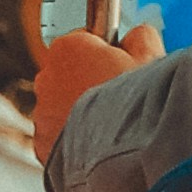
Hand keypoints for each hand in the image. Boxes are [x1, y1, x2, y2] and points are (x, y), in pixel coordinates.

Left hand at [32, 23, 154, 159]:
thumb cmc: (136, 104)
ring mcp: (41, 113)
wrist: (122, 155)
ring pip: (62, 106)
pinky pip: (59, 136)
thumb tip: (137, 35)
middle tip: (120, 97)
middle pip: (71, 73)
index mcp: (68, 47)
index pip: (85, 40)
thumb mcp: (150, 57)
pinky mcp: (42, 144)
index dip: (108, 53)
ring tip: (111, 125)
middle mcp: (46, 76)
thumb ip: (140, 36)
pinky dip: (74, 139)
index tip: (122, 65)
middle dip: (90, 82)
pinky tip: (98, 144)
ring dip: (80, 112)